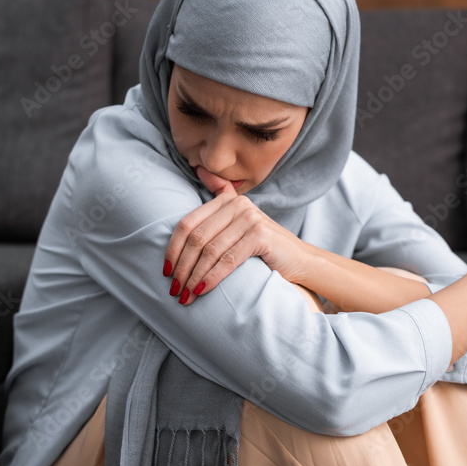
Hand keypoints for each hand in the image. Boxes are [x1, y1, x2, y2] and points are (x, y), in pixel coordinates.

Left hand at [163, 167, 310, 304]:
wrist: (300, 260)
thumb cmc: (264, 246)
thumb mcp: (240, 221)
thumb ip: (222, 196)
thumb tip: (200, 169)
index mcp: (227, 200)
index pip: (188, 224)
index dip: (173, 249)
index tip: (166, 272)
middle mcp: (238, 205)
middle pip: (196, 238)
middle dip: (182, 267)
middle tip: (175, 290)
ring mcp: (250, 219)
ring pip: (210, 251)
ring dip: (194, 277)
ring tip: (186, 296)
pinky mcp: (260, 236)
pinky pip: (227, 260)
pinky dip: (211, 278)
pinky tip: (203, 291)